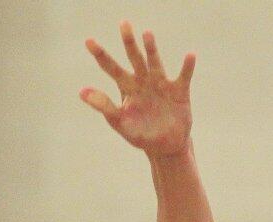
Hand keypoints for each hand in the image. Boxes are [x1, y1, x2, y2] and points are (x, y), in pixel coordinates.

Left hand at [81, 20, 194, 158]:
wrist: (166, 146)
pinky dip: (187, 67)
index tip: (88, 41)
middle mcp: (143, 80)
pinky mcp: (179, 91)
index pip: (111, 68)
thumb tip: (82, 92)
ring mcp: (161, 84)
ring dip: (151, 49)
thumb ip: (104, 106)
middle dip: (129, 42)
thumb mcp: (120, 122)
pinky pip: (184, 76)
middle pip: (134, 58)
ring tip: (147, 34)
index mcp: (127, 87)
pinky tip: (190, 55)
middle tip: (124, 24)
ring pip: (155, 63)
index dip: (101, 55)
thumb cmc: (140, 134)